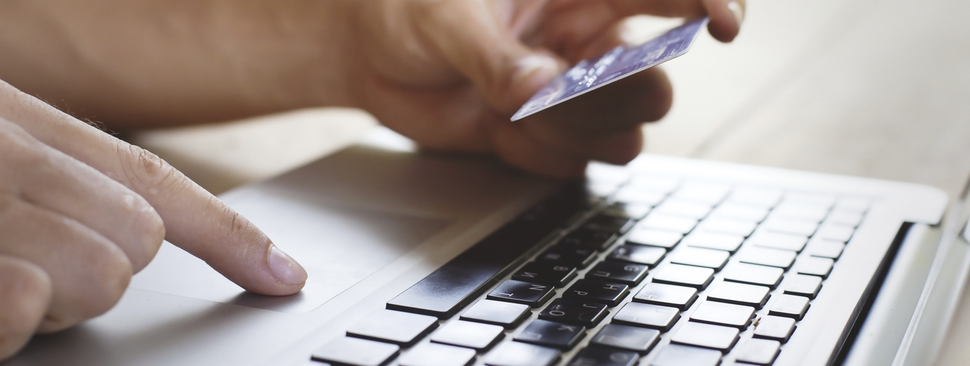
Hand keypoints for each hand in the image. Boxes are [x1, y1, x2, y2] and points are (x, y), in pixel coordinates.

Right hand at [0, 80, 306, 359]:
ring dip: (54, 303)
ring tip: (1, 278)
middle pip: (144, 234)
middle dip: (102, 271)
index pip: (152, 178)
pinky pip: (29, 302)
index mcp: (22, 122)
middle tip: (30, 271)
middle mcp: (11, 150)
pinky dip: (10, 322)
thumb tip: (142, 225)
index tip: (284, 275)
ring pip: (104, 277)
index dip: (228, 234)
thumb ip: (57, 183)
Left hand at [347, 0, 744, 176]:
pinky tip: (493, 123)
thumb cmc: (406, 7)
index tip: (724, 25)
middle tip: (562, 90)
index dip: (714, 0)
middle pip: (653, 83)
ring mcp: (573, 94)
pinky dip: (533, 154)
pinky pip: (572, 163)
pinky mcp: (550, 136)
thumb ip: (498, 57)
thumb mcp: (446, 17)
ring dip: (568, 133)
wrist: (369, 53)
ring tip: (508, 107)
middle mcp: (589, 39)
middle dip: (614, 98)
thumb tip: (542, 93)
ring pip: (622, 133)